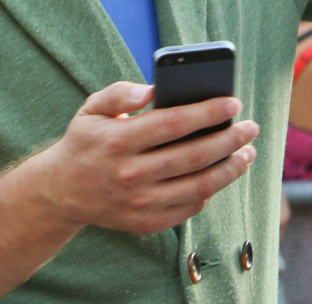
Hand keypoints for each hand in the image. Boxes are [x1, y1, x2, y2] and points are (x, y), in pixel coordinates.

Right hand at [33, 81, 258, 234]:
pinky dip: (209, 191)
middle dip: (229, 140)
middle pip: (194, 156)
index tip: (233, 104)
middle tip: (250, 128)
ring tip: (247, 153)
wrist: (61, 192)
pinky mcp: (146, 222)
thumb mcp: (91, 109)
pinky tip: (220, 174)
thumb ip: (120, 94)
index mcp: (119, 141)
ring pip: (198, 186)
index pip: (173, 123)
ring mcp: (140, 202)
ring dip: (230, 169)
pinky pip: (189, 208)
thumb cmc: (85, 143)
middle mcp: (131, 174)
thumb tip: (151, 88)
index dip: (207, 112)